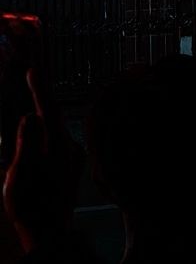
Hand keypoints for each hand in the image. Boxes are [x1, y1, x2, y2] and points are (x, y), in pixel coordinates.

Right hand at [3, 69, 82, 252]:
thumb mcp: (21, 174)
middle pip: (50, 115)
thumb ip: (26, 144)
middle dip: (40, 95)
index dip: (39, 89)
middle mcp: (68, 147)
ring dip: (42, 113)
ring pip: (51, 129)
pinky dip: (43, 132)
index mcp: (57, 146)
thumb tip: (29, 116)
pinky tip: (36, 133)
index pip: (47, 110)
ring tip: (33, 95)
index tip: (33, 69)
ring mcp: (69, 156)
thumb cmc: (31, 205)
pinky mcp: (67, 165)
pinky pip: (52, 142)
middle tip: (32, 72)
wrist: (49, 231)